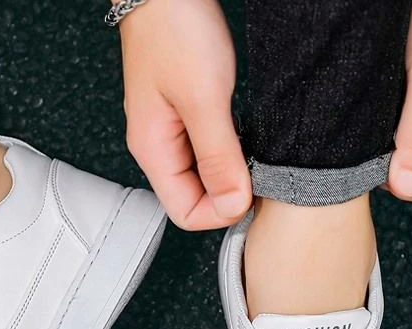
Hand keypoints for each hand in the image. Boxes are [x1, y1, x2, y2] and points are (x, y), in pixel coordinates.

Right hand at [118, 0, 251, 229]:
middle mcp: (159, 148)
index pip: (185, 213)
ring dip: (230, 173)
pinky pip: (208, 151)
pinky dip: (229, 151)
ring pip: (204, 177)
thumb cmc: (174, 30)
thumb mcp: (204, 99)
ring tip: (252, 153)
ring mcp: (171, 132)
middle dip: (228, 194)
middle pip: (194, 199)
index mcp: (153, 152)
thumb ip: (219, 158)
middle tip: (258, 171)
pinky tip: (243, 136)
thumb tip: (232, 205)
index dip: (220, 213)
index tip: (250, 192)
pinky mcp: (185, 115)